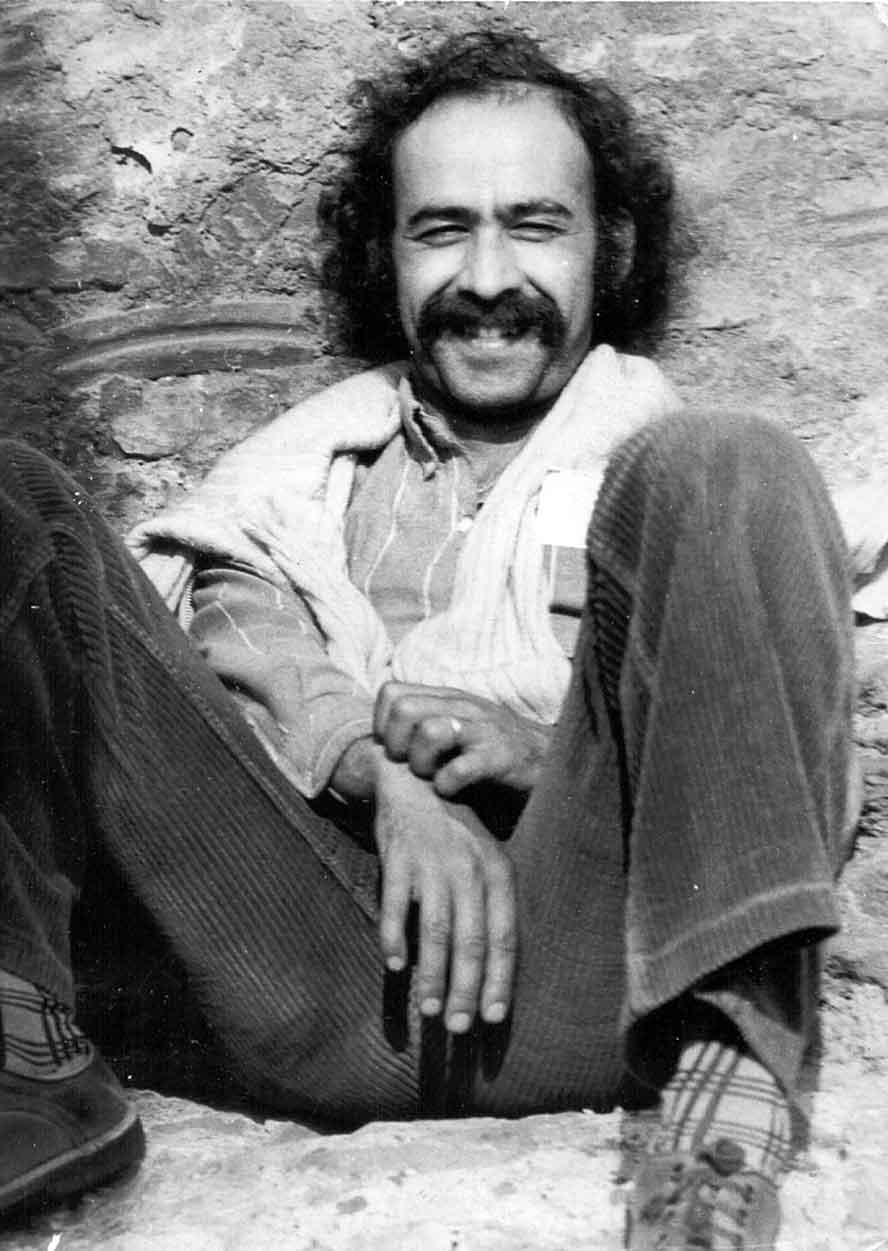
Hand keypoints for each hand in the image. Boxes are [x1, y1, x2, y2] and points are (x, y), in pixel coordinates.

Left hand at [374, 681, 551, 796]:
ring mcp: (484, 730)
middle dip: (396, 744)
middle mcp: (464, 707)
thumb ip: (425, 721)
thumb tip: (379, 736)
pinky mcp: (501, 758)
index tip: (396, 748)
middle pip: (403, 709)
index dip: (382, 724)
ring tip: (432, 776)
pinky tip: (452, 790)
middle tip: (411, 764)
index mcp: (448, 697)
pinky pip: (460, 768)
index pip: (391, 692)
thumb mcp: (459, 723)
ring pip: (430, 732)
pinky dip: (447, 784)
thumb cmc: (495, 748)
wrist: (552, 761)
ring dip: (421, 763)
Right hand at [374, 759, 516, 1032]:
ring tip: (429, 1010)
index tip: (492, 1019)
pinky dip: (394, 937)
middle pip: (471, 941)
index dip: (498, 980)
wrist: (416, 781)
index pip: (503, 937)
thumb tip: (490, 973)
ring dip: (432, 975)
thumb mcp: (484, 862)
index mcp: (498, 873)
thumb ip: (489, 909)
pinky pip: (396, 906)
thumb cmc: (455, 835)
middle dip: (465, 989)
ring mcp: (433, 862)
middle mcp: (470, 869)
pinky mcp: (399, 857)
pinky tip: (394, 965)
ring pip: (436, 931)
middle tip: (458, 1028)